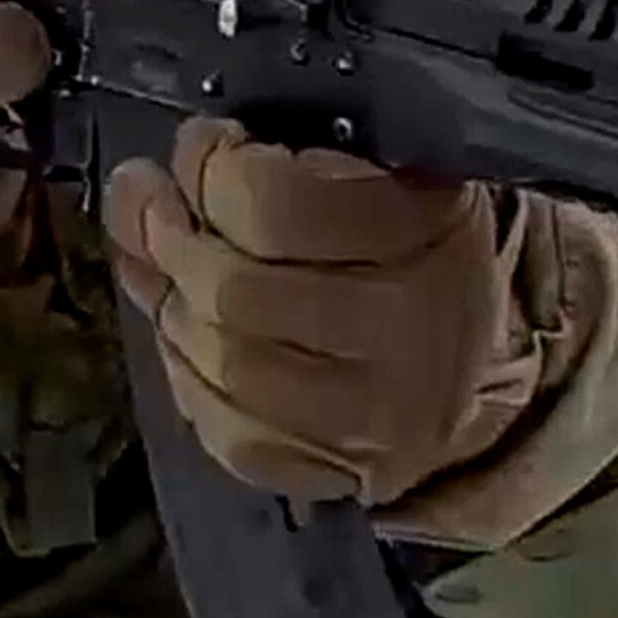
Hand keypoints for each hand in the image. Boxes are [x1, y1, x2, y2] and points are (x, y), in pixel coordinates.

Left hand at [102, 117, 539, 505]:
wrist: (482, 358)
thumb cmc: (414, 246)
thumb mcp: (367, 173)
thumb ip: (251, 170)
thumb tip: (134, 190)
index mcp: (424, 230)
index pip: (277, 206)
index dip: (212, 170)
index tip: (204, 148)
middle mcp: (407, 329)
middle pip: (236, 292)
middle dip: (174, 243)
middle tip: (163, 214)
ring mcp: (377, 413)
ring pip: (225, 366)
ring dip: (177, 313)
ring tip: (180, 278)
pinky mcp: (345, 469)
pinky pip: (232, 435)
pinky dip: (193, 382)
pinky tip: (198, 343)